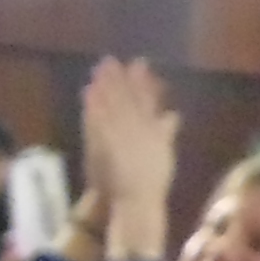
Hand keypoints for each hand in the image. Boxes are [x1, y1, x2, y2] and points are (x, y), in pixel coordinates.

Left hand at [77, 58, 177, 222]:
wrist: (137, 201)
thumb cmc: (153, 181)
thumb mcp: (165, 153)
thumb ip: (167, 131)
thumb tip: (172, 114)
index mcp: (152, 128)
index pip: (146, 99)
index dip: (141, 80)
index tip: (138, 62)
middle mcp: (136, 127)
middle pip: (126, 98)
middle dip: (118, 77)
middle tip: (110, 59)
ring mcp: (117, 135)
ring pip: (110, 106)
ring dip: (104, 87)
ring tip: (98, 69)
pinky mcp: (101, 143)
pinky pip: (96, 120)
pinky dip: (92, 105)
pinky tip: (87, 92)